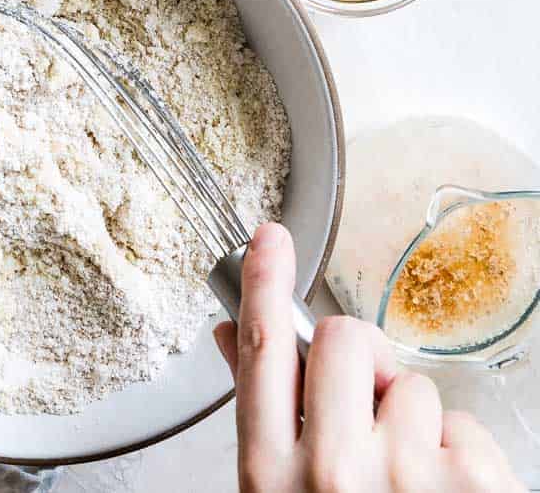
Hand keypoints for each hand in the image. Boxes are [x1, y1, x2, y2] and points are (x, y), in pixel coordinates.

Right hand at [215, 223, 522, 492]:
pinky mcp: (474, 487)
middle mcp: (333, 474)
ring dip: (416, 427)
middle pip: (342, 341)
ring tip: (411, 489)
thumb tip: (235, 336)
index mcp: (273, 480)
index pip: (263, 356)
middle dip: (361, 363)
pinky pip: (465, 426)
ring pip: (412, 386)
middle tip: (370, 413)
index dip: (264, 285)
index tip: (269, 240)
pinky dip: (464, 460)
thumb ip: (265, 420)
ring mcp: (406, 479)